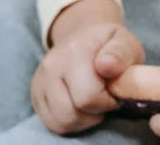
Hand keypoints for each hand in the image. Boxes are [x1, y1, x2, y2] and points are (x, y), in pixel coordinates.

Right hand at [31, 0, 144, 134]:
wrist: (83, 36)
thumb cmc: (109, 44)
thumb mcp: (124, 42)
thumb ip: (120, 53)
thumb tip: (107, 66)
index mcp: (75, 51)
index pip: (88, 96)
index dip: (108, 102)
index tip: (115, 92)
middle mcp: (51, 66)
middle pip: (72, 113)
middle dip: (95, 112)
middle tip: (106, 99)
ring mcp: (40, 82)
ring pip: (61, 122)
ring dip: (83, 120)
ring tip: (94, 103)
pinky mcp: (35, 96)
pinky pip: (52, 123)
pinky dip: (71, 122)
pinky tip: (82, 108)